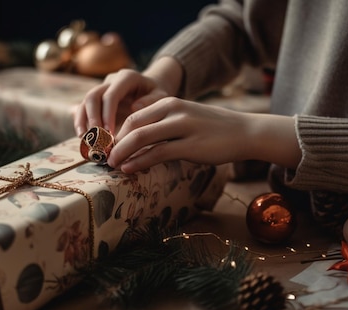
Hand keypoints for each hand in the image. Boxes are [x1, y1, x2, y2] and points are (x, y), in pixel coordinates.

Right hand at [74, 69, 169, 135]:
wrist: (151, 89)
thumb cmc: (157, 95)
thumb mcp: (162, 96)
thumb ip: (151, 101)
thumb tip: (134, 107)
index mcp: (126, 77)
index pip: (111, 95)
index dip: (107, 114)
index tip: (109, 133)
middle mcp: (111, 80)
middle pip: (93, 96)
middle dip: (92, 118)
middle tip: (96, 138)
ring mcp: (101, 89)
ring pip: (84, 102)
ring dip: (83, 121)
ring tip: (86, 139)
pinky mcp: (97, 99)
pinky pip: (83, 108)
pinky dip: (81, 122)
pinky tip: (83, 136)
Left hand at [107, 97, 301, 173]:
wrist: (244, 132)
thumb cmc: (212, 129)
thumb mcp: (184, 119)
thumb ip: (161, 124)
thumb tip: (136, 137)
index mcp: (169, 103)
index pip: (133, 116)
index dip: (116, 133)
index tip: (108, 148)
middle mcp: (173, 111)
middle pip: (132, 125)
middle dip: (114, 143)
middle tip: (103, 158)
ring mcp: (182, 127)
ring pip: (141, 138)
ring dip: (122, 153)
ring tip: (112, 165)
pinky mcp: (190, 145)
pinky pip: (157, 153)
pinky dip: (139, 162)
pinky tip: (129, 169)